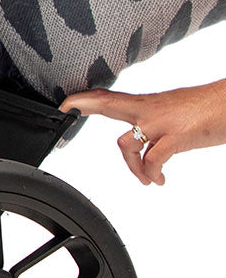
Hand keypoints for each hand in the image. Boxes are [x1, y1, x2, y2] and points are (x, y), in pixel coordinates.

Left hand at [59, 81, 225, 184]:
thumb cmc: (210, 107)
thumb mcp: (176, 111)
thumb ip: (156, 120)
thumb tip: (147, 133)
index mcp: (150, 103)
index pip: (112, 98)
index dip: (87, 99)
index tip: (68, 102)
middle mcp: (151, 110)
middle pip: (109, 104)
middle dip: (85, 104)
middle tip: (66, 108)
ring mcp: (161, 123)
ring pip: (126, 143)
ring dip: (132, 166)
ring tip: (144, 178)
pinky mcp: (176, 137)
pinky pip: (153, 160)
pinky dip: (152, 173)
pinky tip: (158, 179)